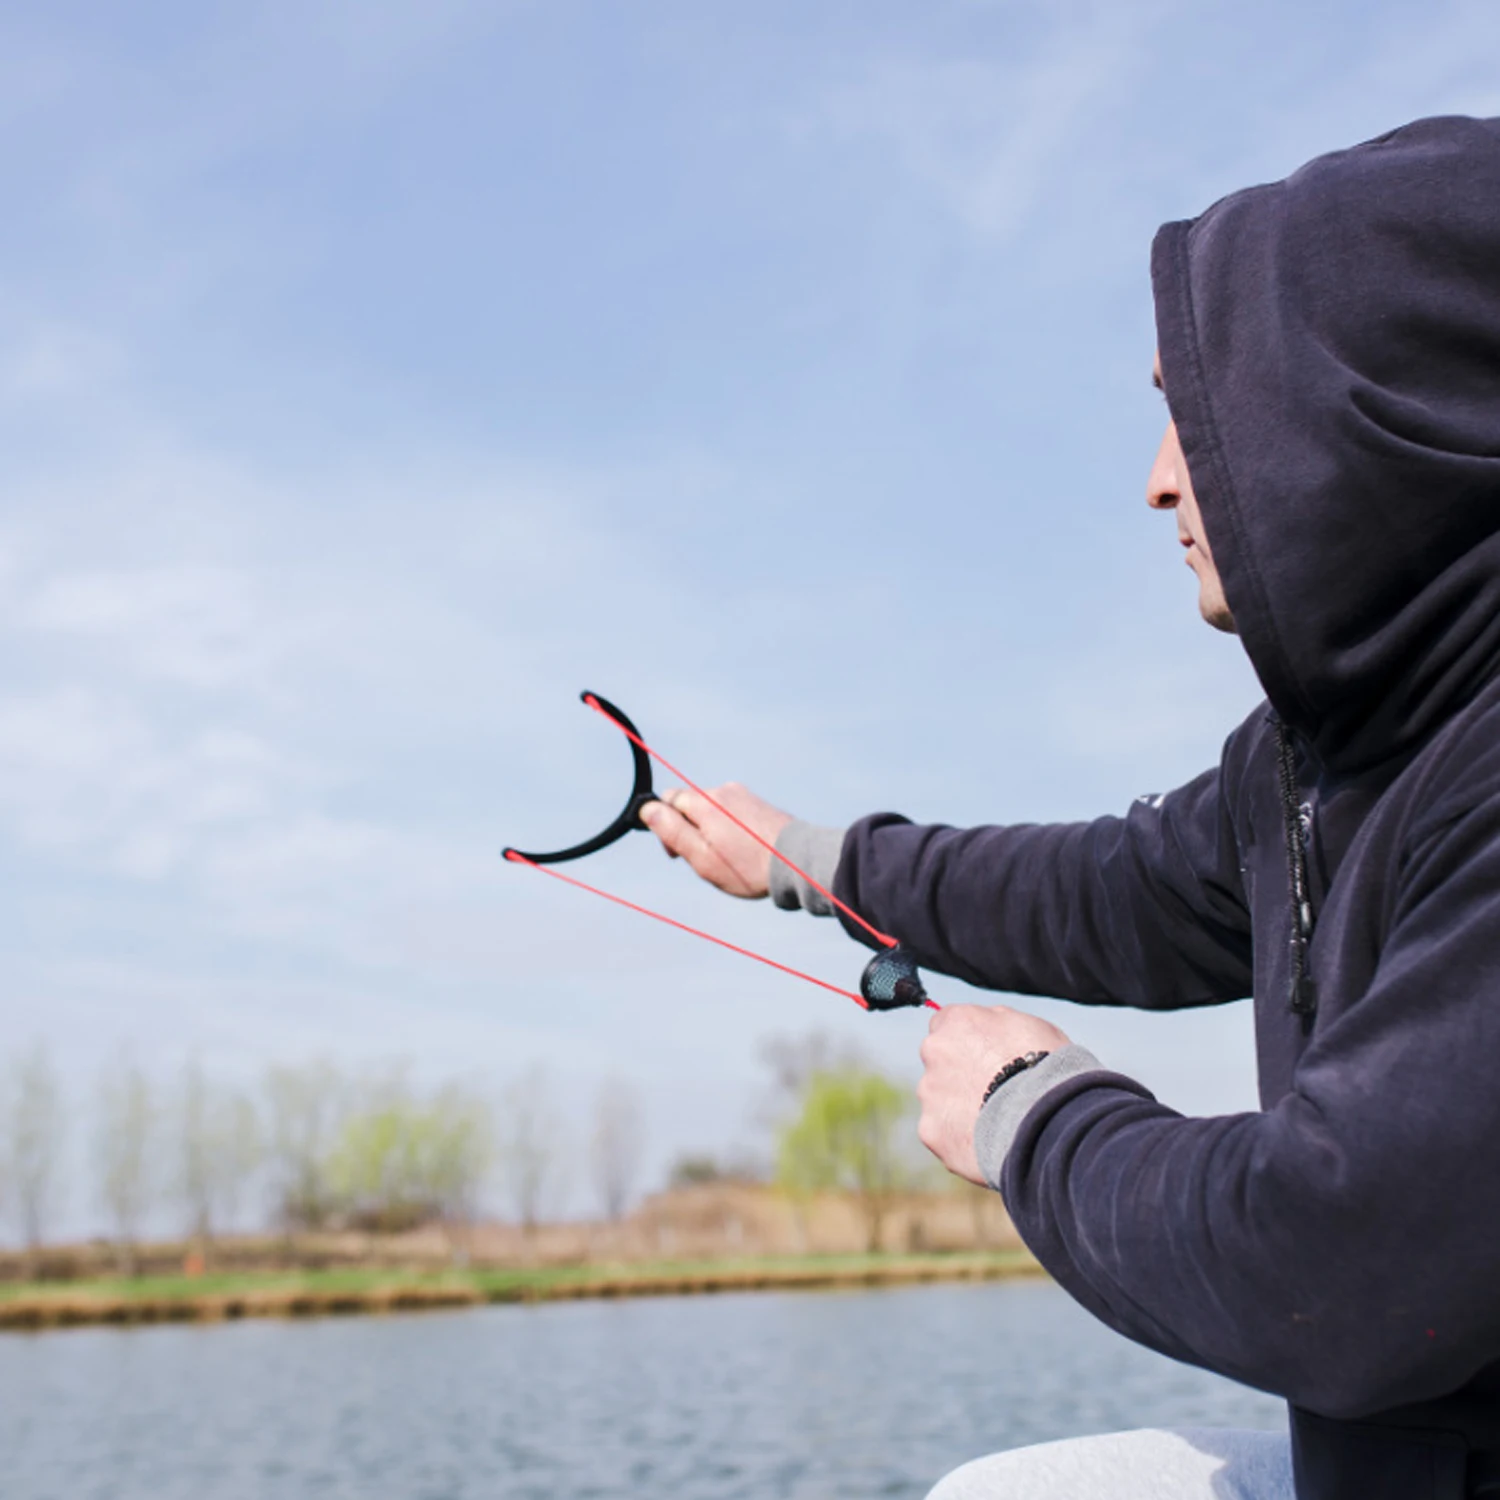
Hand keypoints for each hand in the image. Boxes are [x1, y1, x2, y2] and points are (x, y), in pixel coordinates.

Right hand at [638, 783, 792, 898]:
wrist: (798, 863)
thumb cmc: (747, 867)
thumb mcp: (702, 857)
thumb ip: (672, 831)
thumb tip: (647, 809)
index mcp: (705, 802)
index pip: (668, 799)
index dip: (665, 826)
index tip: (677, 852)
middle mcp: (723, 790)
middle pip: (690, 803)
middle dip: (689, 828)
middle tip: (705, 859)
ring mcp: (744, 795)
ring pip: (712, 809)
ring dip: (711, 829)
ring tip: (729, 857)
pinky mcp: (759, 803)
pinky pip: (732, 811)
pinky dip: (730, 828)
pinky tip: (743, 849)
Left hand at [917, 1004, 1071, 1184]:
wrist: (1046, 1120)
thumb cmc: (1047, 1069)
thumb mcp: (1032, 1026)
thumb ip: (999, 1022)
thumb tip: (989, 1023)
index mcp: (959, 1020)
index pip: (947, 1022)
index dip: (968, 1040)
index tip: (983, 1055)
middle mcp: (935, 1050)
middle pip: (939, 1060)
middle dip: (959, 1073)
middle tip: (992, 1091)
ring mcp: (929, 1091)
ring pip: (939, 1098)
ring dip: (958, 1107)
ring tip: (995, 1121)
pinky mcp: (930, 1129)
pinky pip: (942, 1131)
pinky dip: (958, 1137)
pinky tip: (986, 1141)